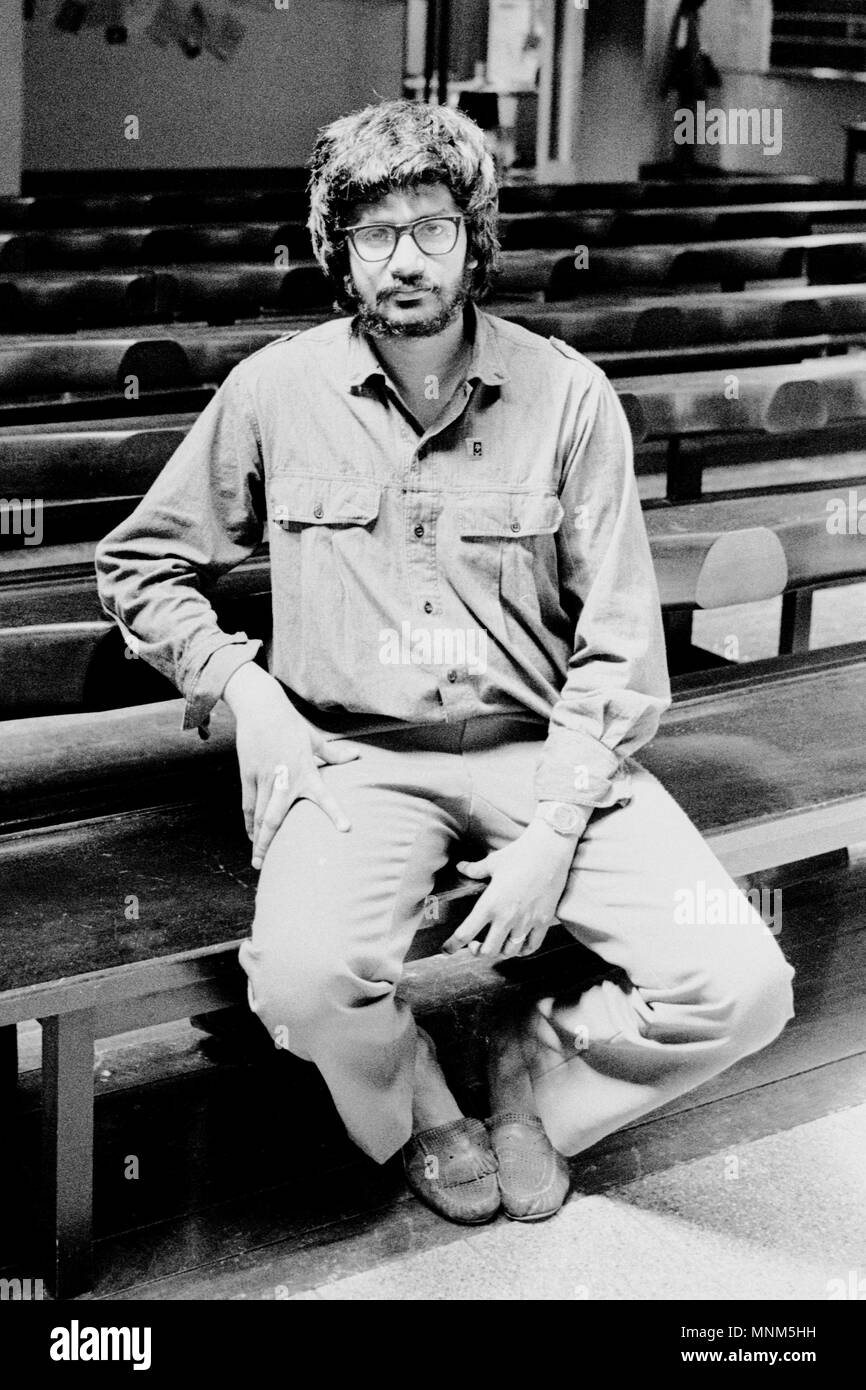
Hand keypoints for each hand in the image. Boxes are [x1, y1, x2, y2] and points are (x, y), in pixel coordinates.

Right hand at [223, 663, 359, 868]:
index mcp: (306, 771)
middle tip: (267, 865)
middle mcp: (285, 779)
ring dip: (258, 839)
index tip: (346, 829)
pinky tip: (251, 835)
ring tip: (258, 860)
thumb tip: (356, 756)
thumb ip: (334, 753)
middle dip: (270, 843)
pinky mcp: (248, 774)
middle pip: (275, 818)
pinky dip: (249, 822)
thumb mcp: (314, 737)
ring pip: (260, 816)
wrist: (261, 707)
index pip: (325, 796)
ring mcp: (264, 778)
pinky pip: (249, 804)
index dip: (335, 812)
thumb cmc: (290, 723)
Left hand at [440, 818, 583, 958]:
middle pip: (487, 951)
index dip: (453, 945)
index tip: (447, 949)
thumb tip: (460, 867)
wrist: (550, 850)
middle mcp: (506, 917)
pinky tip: (517, 945)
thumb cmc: (519, 854)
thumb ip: (474, 869)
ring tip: (496, 943)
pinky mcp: (543, 921)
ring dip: (499, 952)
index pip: (465, 934)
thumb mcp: (493, 862)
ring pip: (509, 952)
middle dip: (478, 952)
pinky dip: (522, 950)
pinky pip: (531, 946)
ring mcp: (526, 922)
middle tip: (475, 944)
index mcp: (489, 904)